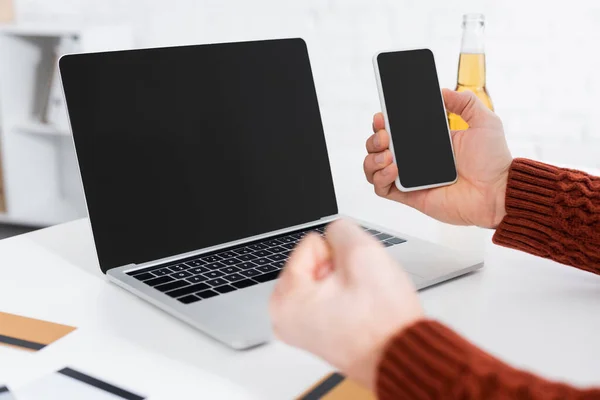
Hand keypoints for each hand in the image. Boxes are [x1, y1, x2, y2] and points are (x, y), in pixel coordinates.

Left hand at [269, 219, 422, 390]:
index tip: (353, 278)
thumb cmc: (383, 322)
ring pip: (324, 277)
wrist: (402, 355)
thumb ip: (341, 228)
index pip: (312, 243)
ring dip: (345, 282)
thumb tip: (336, 231)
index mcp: (285, 299)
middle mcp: (284, 317)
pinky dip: (346, 298)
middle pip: (314, 261)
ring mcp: (299, 327)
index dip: (339, 254)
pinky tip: (360, 313)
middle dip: (340, 269)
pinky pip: (328, 296)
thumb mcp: (363, 253)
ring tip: (361, 304)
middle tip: (359, 292)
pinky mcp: (315, 333)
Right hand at [363, 89, 511, 227]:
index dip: (383, 123)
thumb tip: (443, 91)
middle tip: (386, 135)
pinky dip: (380, 178)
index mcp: (427, 141)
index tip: (381, 116)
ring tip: (388, 155)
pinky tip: (393, 170)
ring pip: (373, 168)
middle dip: (374, 138)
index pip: (396, 130)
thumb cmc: (493, 162)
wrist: (498, 192)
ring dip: (372, 158)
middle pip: (378, 147)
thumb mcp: (484, 122)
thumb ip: (465, 102)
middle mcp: (414, 159)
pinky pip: (381, 189)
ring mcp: (410, 178)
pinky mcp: (409, 196)